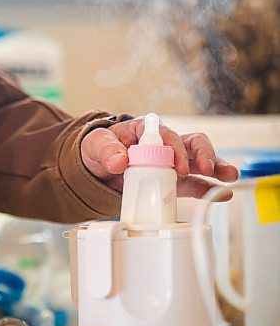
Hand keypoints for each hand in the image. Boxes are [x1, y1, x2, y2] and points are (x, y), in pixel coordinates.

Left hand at [81, 117, 237, 198]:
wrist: (95, 168)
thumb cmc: (98, 150)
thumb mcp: (96, 145)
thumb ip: (106, 150)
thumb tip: (120, 162)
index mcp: (147, 130)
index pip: (167, 134)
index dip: (176, 150)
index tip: (178, 168)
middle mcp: (165, 144)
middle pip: (192, 143)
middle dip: (205, 155)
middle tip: (209, 170)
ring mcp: (171, 163)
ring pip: (199, 162)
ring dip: (215, 168)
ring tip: (229, 178)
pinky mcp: (172, 181)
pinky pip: (194, 184)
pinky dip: (208, 189)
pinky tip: (223, 194)